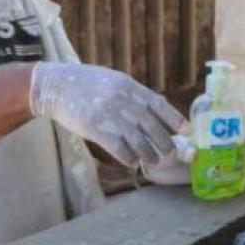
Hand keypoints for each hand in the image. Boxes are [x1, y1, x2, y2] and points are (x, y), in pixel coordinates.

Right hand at [29, 62, 187, 167]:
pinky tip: (132, 162)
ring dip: (148, 154)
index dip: (174, 118)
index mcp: (130, 86)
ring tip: (153, 161)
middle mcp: (122, 99)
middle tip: (171, 154)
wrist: (57, 85)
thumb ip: (134, 95)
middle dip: (164, 142)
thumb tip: (157, 108)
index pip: (158, 104)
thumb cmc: (88, 84)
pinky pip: (118, 147)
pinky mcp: (94, 127)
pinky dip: (128, 157)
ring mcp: (108, 114)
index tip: (187, 130)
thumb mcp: (115, 81)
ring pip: (137, 139)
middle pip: (151, 125)